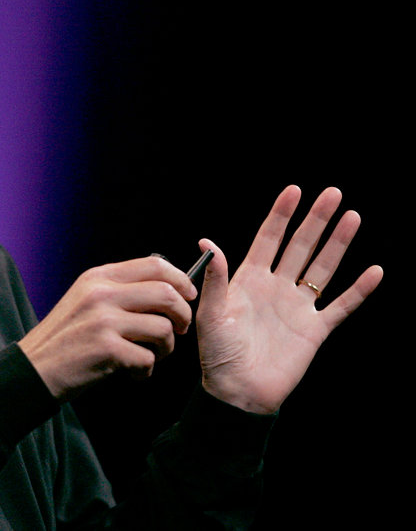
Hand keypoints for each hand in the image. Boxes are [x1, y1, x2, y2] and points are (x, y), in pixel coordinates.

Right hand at [19, 257, 197, 400]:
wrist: (35, 369)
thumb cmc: (65, 337)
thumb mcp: (85, 299)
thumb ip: (118, 288)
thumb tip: (164, 280)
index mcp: (98, 277)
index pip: (155, 265)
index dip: (181, 279)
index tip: (188, 295)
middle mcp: (101, 294)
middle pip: (167, 294)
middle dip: (182, 315)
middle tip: (177, 331)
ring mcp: (103, 321)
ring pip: (163, 328)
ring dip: (165, 348)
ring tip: (150, 356)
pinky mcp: (106, 350)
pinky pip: (148, 359)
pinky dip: (145, 370)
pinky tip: (132, 372)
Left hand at [196, 186, 382, 413]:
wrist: (238, 391)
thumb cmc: (218, 354)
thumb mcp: (212, 313)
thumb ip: (216, 278)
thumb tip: (207, 241)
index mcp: (248, 280)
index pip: (268, 239)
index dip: (281, 215)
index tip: (294, 191)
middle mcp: (276, 287)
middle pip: (300, 246)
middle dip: (316, 220)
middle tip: (333, 193)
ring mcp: (297, 307)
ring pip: (323, 268)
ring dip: (338, 244)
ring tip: (353, 216)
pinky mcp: (314, 330)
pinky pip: (341, 306)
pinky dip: (358, 290)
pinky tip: (374, 271)